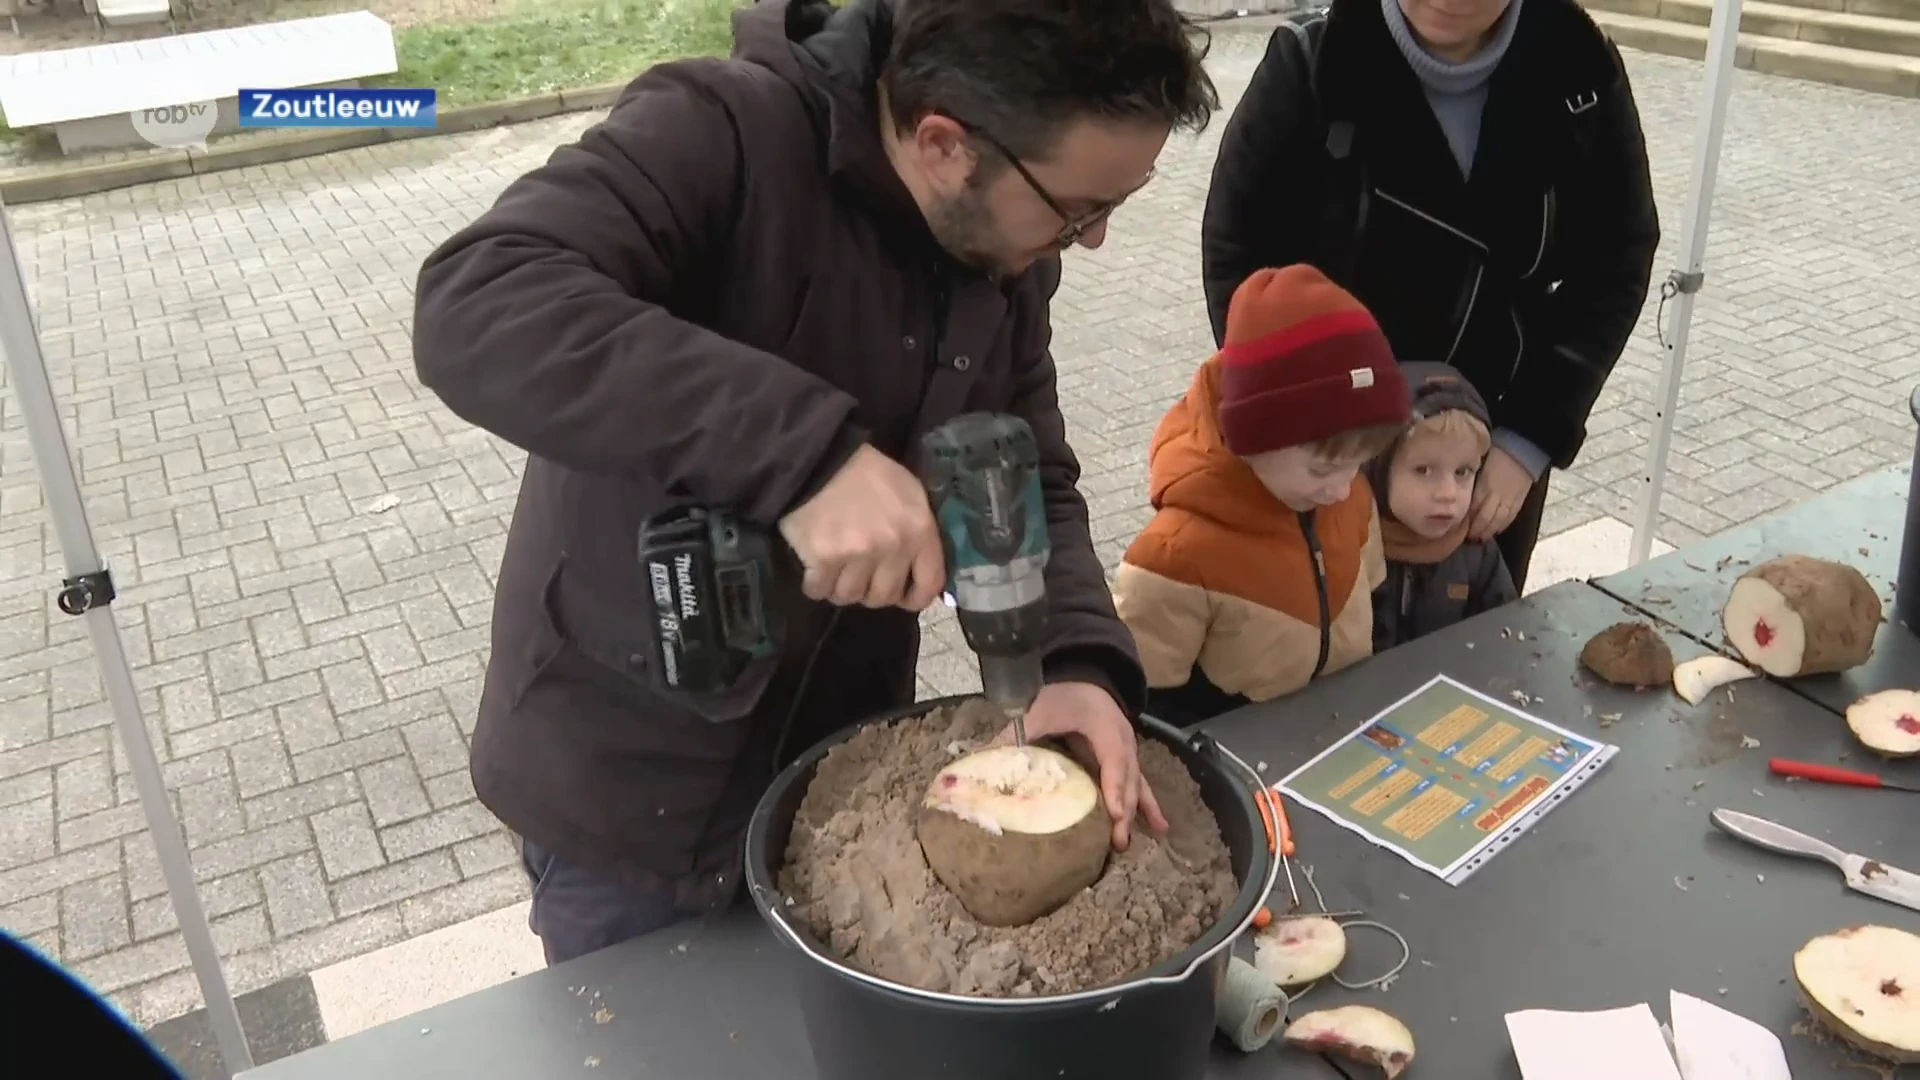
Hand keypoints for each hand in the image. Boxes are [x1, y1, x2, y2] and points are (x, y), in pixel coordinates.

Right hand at [778, 445, 946, 609]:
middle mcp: (893, 547)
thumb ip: (918, 531)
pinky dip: (815, 584)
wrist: (819, 456)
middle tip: (860, 576)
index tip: (903, 598)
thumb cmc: (866, 472)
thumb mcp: (908, 492)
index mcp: (919, 530)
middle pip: (884, 596)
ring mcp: (857, 554)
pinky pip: (819, 590)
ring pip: (850, 596)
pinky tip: (815, 569)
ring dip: (841, 588)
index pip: (929, 583)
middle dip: (871, 591)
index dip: (916, 598)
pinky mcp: (823, 558)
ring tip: (835, 570)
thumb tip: (918, 570)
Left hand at [991, 681, 1169, 851]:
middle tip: (1116, 841)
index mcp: (1103, 726)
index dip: (1114, 786)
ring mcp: (1129, 751)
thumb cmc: (1064, 695)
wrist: (1087, 678)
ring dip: (1134, 814)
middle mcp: (1123, 740)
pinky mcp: (1127, 760)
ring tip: (1126, 843)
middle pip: (1127, 779)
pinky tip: (1161, 827)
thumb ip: (1016, 734)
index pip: (1113, 758)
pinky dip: (1149, 806)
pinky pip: (1140, 784)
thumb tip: (984, 759)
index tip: (1113, 813)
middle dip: (1123, 811)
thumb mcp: (1039, 710)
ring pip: (1135, 785)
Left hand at [1468, 447, 1534, 542]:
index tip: (1457, 528)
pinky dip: (1502, 526)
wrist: (1523, 448)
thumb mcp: (1479, 465)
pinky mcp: (1520, 500)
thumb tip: (1460, 493)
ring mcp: (1510, 499)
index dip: (1466, 520)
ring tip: (1480, 539)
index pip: (1474, 508)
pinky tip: (1496, 531)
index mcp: (1485, 485)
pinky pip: (1510, 517)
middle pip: (1485, 519)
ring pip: (1498, 521)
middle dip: (1476, 531)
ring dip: (1488, 532)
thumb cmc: (1497, 453)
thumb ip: (1472, 481)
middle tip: (1468, 539)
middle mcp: (1497, 495)